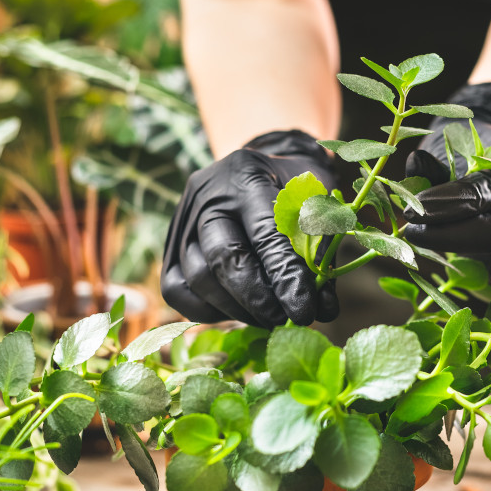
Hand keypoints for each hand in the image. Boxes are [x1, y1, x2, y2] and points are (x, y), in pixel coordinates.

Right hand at [161, 130, 338, 326]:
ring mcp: (182, 220)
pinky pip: (178, 291)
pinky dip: (209, 311)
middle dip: (257, 299)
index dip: (286, 278)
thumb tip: (322, 310)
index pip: (264, 235)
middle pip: (223, 258)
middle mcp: (206, 195)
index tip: (305, 311)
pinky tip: (239, 313)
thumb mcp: (316, 207)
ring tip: (268, 318)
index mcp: (247, 175)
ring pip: (198, 278)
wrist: (262, 169)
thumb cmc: (294, 191)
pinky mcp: (169, 246)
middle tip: (284, 321)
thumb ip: (320, 254)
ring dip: (236, 310)